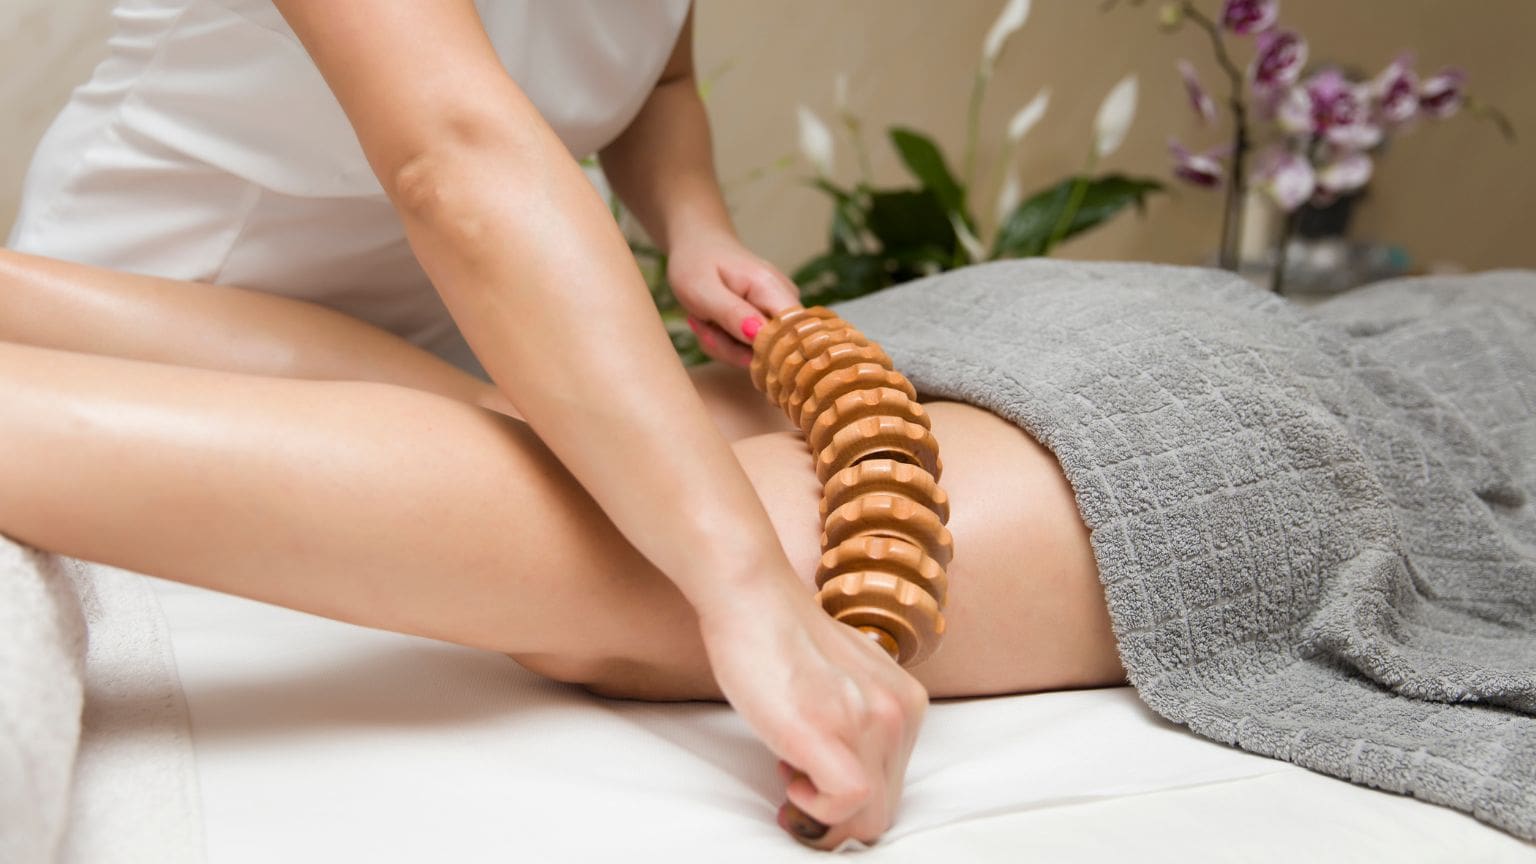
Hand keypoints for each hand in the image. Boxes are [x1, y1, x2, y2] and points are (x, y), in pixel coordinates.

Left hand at [666, 229, 800, 366]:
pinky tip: (712, 324)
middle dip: (732, 350)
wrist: (698, 246)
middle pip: (773, 350)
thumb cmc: (696, 263)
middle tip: (703, 328)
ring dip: (724, 347)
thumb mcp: (702, 289)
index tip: (730, 344)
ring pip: (758, 354)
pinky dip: (726, 344)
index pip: (792, 333)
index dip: (766, 352)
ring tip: (703, 321)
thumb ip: (732, 313)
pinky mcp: (770, 323)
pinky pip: (751, 349)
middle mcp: (785, 301)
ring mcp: (779, 313)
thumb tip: (760, 336)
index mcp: (771, 288)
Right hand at [695, 573, 927, 848]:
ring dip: (823, 807)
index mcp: (904, 701)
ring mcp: (871, 723)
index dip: (850, 799)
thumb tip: (837, 775)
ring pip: (868, 816)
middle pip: (883, 808)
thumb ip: (853, 721)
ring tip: (789, 768)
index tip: (813, 787)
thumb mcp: (840, 683)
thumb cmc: (781, 637)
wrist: (754, 599)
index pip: (891, 784)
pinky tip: (789, 773)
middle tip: (794, 789)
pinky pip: (846, 804)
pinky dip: (815, 806)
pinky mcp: (835, 734)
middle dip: (837, 815)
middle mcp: (899, 713)